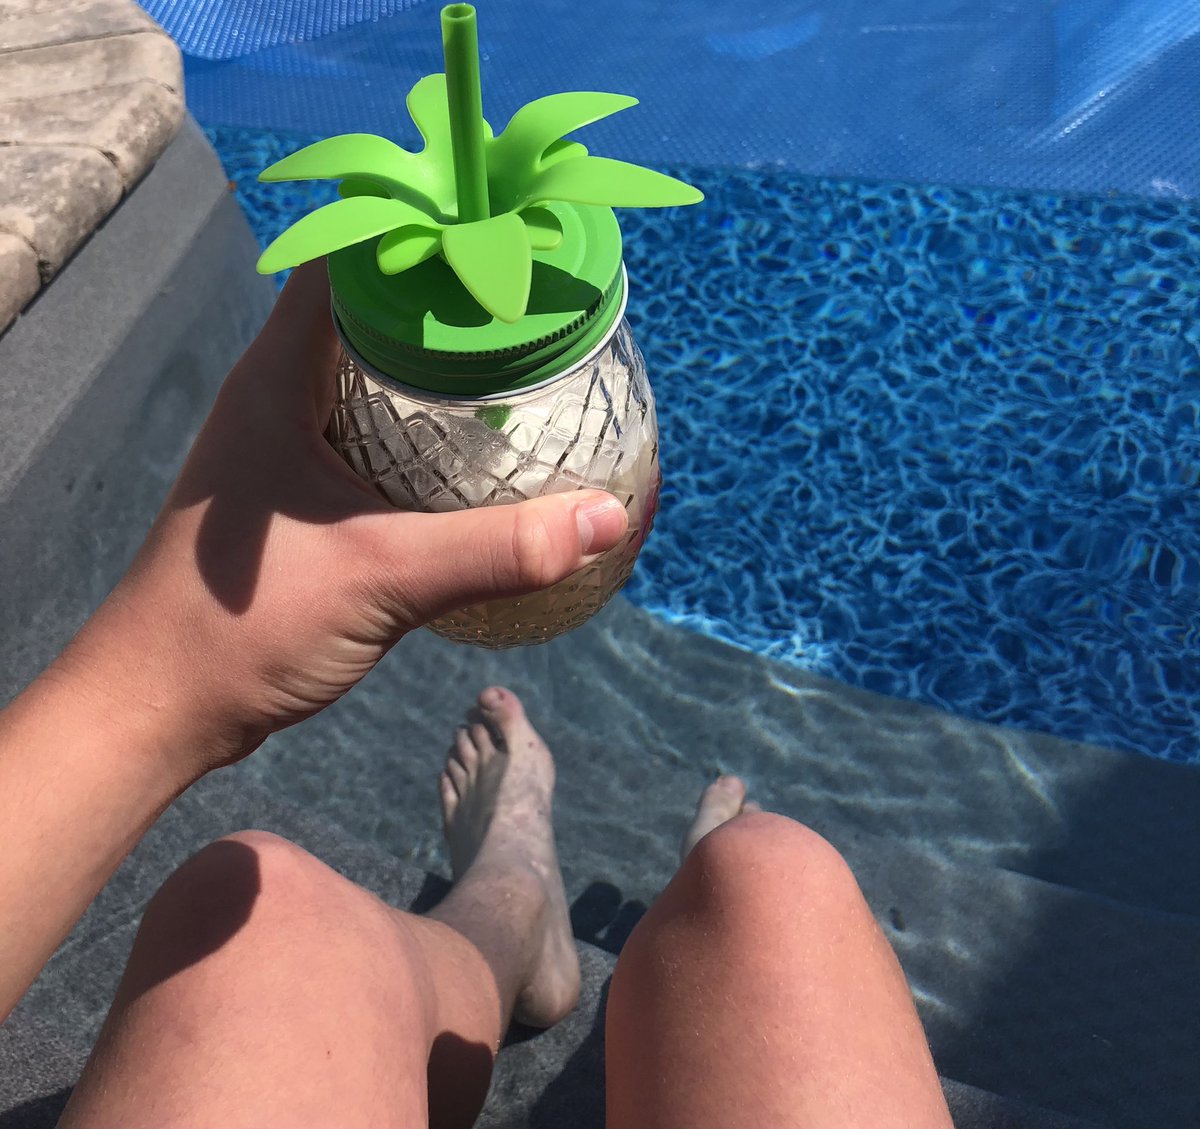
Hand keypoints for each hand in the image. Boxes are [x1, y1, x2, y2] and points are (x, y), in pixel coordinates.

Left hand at [58, 262, 627, 778]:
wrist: (163, 706)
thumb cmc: (244, 628)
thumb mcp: (385, 578)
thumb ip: (498, 550)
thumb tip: (605, 519)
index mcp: (278, 379)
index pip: (349, 264)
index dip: (423, 243)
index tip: (504, 252)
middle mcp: (277, 396)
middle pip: (371, 317)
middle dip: (448, 309)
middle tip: (533, 315)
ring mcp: (285, 448)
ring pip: (371, 381)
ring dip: (437, 375)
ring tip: (521, 374)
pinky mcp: (298, 499)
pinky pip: (372, 439)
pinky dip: (424, 436)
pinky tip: (475, 461)